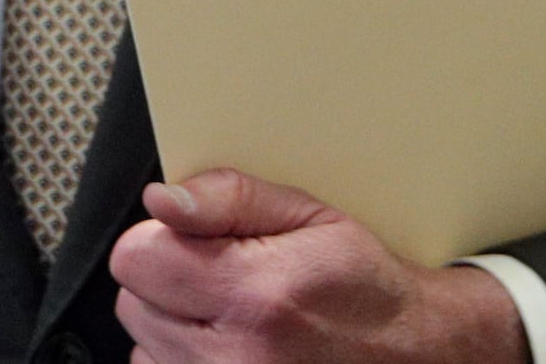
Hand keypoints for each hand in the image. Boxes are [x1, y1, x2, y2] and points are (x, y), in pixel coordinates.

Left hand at [106, 170, 528, 363]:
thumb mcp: (313, 217)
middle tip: (228, 278)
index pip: (136, 257)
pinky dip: (185, 360)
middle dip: (171, 280)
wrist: (413, 356)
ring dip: (176, 326)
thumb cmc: (364, 288)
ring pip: (143, 344)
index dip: (162, 237)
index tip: (200, 240)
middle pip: (133, 301)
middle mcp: (234, 359)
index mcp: (256, 296)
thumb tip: (162, 200)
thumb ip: (231, 198)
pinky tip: (230, 347)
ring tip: (235, 318)